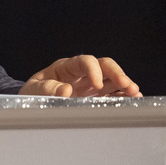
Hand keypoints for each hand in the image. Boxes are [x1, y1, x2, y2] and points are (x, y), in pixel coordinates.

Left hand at [20, 55, 140, 97]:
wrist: (30, 102)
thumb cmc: (32, 94)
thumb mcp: (34, 90)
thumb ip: (47, 89)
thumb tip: (66, 91)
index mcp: (66, 67)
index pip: (84, 61)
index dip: (93, 70)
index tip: (96, 85)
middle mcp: (81, 73)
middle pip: (104, 65)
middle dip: (117, 73)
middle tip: (127, 85)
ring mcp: (89, 84)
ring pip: (111, 78)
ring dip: (124, 84)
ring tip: (135, 94)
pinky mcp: (93, 96)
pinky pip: (111, 93)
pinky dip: (121, 96)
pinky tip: (132, 100)